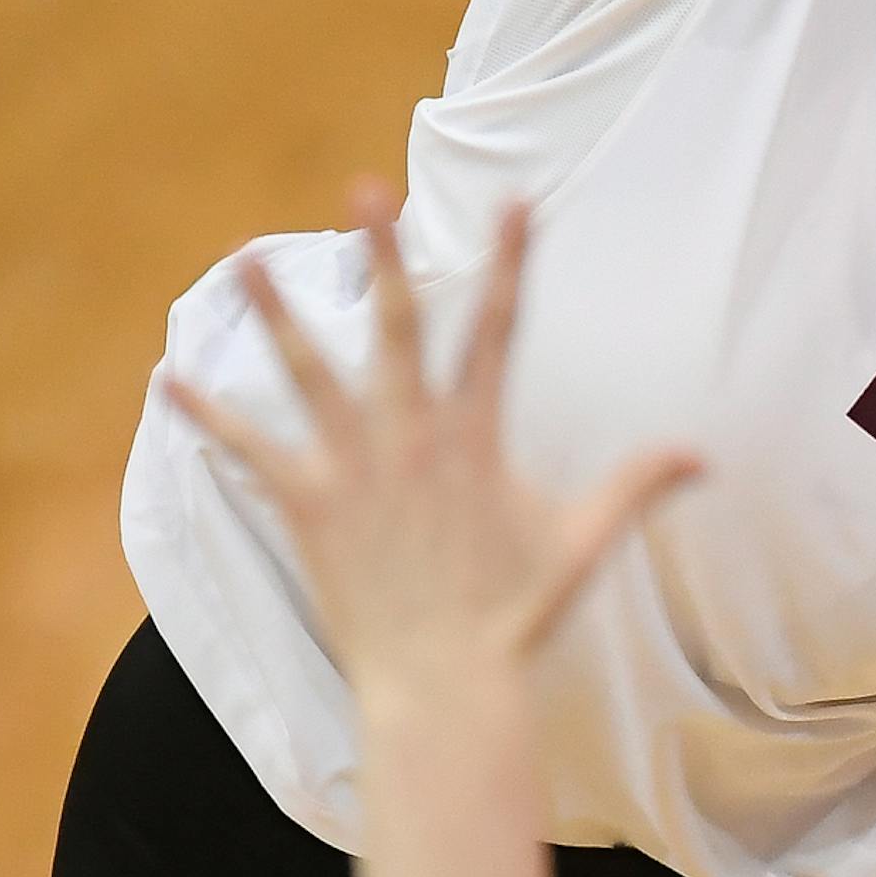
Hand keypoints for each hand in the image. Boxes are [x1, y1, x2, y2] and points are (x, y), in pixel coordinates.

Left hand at [167, 183, 699, 709]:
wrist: (445, 687)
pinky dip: (210, 417)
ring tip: (249, 260)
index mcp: (477, 437)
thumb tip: (705, 457)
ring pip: (311, 374)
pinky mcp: (310, 509)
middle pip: (398, 326)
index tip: (516, 202)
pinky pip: (251, 453)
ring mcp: (357, 470)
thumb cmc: (516, 617)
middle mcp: (414, 438)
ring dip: (278, 316)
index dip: (511, 263)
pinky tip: (170, 381)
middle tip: (363, 189)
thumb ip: (638, 486)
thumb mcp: (584, 543)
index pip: (499, 331)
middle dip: (383, 254)